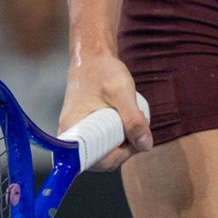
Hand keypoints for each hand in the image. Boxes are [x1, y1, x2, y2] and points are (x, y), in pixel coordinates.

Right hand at [59, 51, 152, 169]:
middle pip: (100, 160)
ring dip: (121, 144)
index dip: (118, 156)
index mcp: (73, 130)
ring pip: (102, 152)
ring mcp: (78, 133)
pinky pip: (101, 143)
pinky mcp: (85, 129)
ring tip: (134, 125)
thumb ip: (134, 119)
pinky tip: (126, 124)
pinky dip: (116, 138)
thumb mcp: (122, 92)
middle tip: (139, 131)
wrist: (92, 56)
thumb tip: (146, 146)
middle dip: (123, 150)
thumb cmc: (103, 70)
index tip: (133, 142)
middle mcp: (71, 136)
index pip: (94, 161)